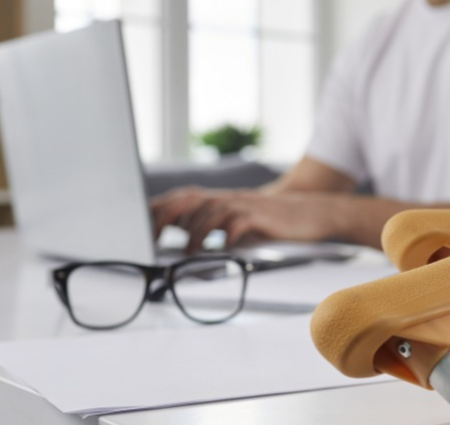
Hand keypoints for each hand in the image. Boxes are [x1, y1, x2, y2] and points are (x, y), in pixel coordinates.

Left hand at [150, 187, 346, 253]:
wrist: (310, 213)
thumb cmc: (271, 221)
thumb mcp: (238, 220)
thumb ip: (214, 225)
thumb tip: (183, 237)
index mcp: (220, 199)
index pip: (180, 198)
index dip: (158, 209)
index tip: (139, 225)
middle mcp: (228, 197)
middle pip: (188, 200)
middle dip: (165, 216)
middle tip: (152, 236)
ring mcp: (243, 205)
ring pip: (210, 211)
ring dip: (195, 232)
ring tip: (187, 250)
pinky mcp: (260, 216)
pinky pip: (237, 223)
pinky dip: (225, 235)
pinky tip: (220, 247)